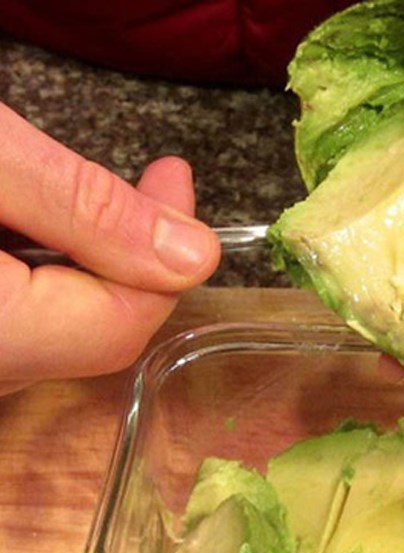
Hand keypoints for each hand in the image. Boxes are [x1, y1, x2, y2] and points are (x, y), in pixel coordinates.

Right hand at [0, 103, 219, 396]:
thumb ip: (87, 209)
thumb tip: (195, 255)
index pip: (118, 325)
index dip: (166, 262)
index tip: (175, 180)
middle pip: (90, 332)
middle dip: (134, 259)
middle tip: (153, 181)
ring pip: (55, 330)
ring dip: (88, 263)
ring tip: (78, 191)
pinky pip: (20, 324)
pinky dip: (40, 273)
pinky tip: (28, 222)